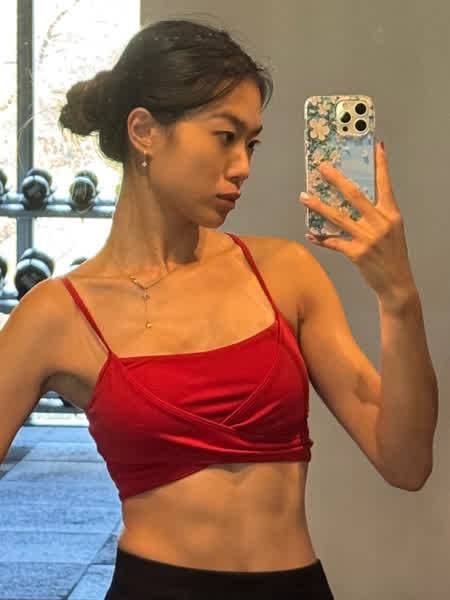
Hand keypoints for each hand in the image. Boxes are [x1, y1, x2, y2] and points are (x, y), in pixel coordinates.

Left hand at [299, 142, 416, 307]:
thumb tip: (354, 196)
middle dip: (336, 179)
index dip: (381, 165)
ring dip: (318, 206)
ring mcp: (367, 238)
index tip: (376, 146)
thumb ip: (377, 213)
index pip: (385, 184)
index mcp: (391, 214)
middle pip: (355, 195)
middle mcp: (380, 223)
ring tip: (304, 197)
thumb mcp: (392, 229)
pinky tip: (310, 233)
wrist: (396, 283)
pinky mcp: (356, 253)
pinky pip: (333, 241)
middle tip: (322, 167)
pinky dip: (320, 237)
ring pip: (338, 216)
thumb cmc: (392, 254)